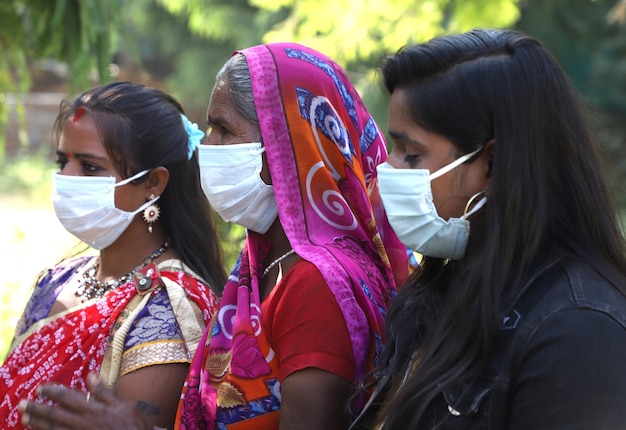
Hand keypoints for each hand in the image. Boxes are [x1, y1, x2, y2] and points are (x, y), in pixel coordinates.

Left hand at [18, 372, 147, 429]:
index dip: (52, 392)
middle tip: (22, 404)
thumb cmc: (133, 426)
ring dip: (37, 424)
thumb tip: (91, 375)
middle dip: (37, 408)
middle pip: (55, 415)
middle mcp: (82, 423)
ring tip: (25, 419)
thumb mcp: (124, 405)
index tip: (40, 388)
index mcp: (93, 410)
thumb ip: (105, 392)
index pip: (67, 398)